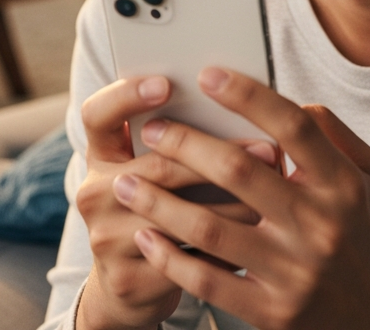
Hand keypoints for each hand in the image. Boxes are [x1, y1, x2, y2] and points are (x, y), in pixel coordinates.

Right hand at [75, 75, 276, 329]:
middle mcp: (94, 194)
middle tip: (267, 147)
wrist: (127, 286)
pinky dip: (229, 248)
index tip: (167, 83)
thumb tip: (233, 100)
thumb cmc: (155, 206)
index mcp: (100, 155)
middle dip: (218, 155)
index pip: (97, 114)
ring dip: (235, 202)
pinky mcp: (129, 281)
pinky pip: (189, 261)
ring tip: (275, 191)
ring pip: (181, 215)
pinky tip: (260, 235)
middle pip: (156, 166)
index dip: (126, 95)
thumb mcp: (149, 168)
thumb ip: (175, 136)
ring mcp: (107, 239)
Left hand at [112, 68, 369, 329]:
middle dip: (186, 144)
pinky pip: (208, 282)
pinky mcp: (272, 313)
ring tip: (127, 182)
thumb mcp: (365, 177)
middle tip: (153, 130)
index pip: (291, 126)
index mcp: (341, 184)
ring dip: (160, 202)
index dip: (247, 95)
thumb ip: (330, 132)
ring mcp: (294, 273)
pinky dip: (170, 259)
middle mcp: (319, 225)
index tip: (207, 76)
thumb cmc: (360, 233)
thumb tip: (290, 99)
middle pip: (239, 170)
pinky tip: (146, 236)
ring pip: (211, 229)